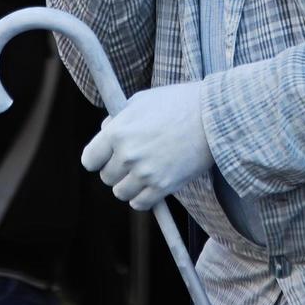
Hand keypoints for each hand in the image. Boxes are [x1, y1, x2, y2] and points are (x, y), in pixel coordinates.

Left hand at [81, 82, 214, 209]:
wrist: (215, 115)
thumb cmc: (179, 102)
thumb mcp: (143, 100)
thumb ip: (120, 118)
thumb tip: (105, 131)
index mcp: (118, 131)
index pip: (89, 159)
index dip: (98, 157)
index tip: (106, 155)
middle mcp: (127, 155)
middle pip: (106, 177)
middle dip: (117, 168)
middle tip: (135, 157)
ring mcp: (145, 173)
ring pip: (121, 192)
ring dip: (130, 184)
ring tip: (146, 169)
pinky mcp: (163, 187)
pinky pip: (140, 204)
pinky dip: (143, 197)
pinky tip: (153, 182)